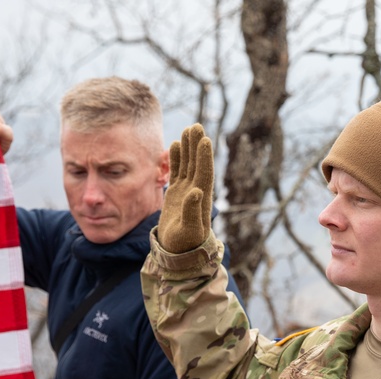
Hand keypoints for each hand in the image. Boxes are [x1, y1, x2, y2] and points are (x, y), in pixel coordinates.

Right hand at [157, 123, 213, 252]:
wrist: (178, 251)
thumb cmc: (185, 244)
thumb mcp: (189, 231)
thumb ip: (192, 211)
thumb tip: (196, 191)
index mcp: (202, 199)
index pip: (204, 174)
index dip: (204, 157)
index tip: (205, 140)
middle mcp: (196, 191)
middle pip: (197, 164)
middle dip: (197, 146)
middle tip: (196, 126)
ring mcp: (186, 190)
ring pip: (188, 164)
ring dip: (188, 147)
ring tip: (189, 129)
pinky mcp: (177, 193)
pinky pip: (177, 171)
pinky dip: (176, 158)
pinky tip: (175, 144)